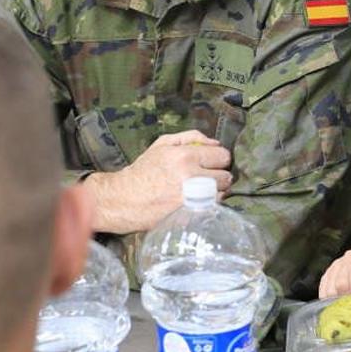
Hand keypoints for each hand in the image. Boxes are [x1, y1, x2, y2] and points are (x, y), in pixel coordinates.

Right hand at [86, 130, 231, 232]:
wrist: (124, 199)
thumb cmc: (143, 170)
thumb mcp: (162, 144)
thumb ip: (191, 137)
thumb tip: (216, 143)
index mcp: (185, 155)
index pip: (223, 155)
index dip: (218, 158)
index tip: (211, 162)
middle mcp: (192, 176)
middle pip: (226, 176)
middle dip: (219, 175)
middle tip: (206, 177)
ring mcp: (192, 198)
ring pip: (222, 193)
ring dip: (215, 191)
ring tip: (200, 190)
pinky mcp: (190, 214)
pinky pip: (213, 207)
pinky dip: (209, 204)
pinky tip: (196, 201)